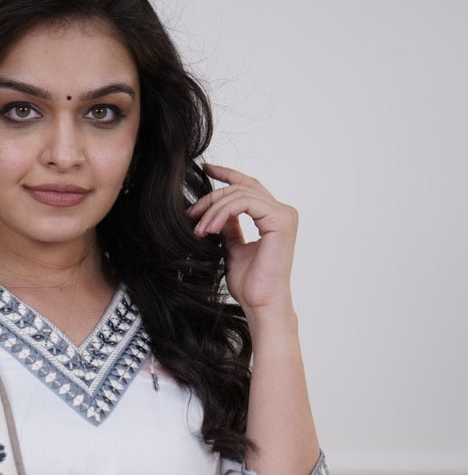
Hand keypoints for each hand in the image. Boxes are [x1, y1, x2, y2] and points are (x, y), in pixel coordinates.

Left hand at [187, 164, 298, 319]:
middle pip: (240, 188)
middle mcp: (282, 211)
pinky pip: (244, 203)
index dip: (227, 174)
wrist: (260, 304)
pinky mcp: (280, 220)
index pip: (249, 186)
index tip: (205, 170)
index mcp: (274, 216)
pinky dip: (222, 212)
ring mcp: (284, 214)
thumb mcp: (232, 247)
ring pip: (239, 194)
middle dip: (211, 198)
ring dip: (212, 209)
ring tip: (198, 229)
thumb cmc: (250, 283)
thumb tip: (215, 210)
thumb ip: (229, 226)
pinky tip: (209, 227)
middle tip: (190, 214)